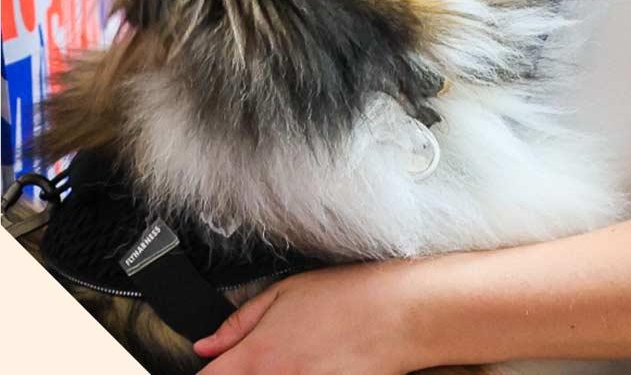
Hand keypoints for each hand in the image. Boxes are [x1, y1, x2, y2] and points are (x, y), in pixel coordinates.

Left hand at [193, 260, 421, 373]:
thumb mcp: (285, 290)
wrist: (397, 315)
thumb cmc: (346, 296)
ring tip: (291, 357)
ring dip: (271, 373)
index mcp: (257, 355)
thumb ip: (239, 322)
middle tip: (260, 359)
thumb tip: (206, 347)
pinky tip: (313, 363)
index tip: (210, 368)